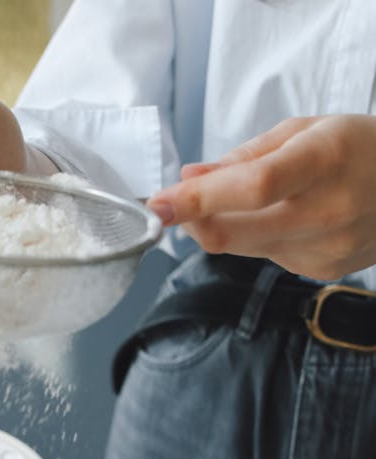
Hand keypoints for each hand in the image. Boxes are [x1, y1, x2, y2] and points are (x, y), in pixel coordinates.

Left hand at [147, 115, 375, 281]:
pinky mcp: (324, 271)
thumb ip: (242, 158)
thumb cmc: (357, 149)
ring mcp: (327, 248)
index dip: (198, 200)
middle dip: (192, 220)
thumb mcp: (304, 131)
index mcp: (324, 158)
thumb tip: (189, 180)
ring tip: (242, 201)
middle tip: (174, 204)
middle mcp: (328, 210)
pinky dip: (258, 239)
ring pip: (242, 249)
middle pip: (232, 233)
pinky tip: (284, 219)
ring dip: (224, 227)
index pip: (251, 187)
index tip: (159, 204)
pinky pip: (267, 258)